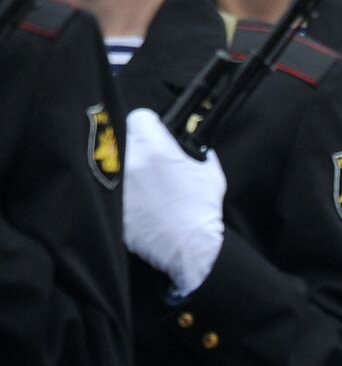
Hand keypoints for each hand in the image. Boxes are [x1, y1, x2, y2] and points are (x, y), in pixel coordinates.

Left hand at [123, 108, 224, 296]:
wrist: (188, 248)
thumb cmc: (201, 211)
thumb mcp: (208, 171)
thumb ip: (192, 150)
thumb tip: (183, 144)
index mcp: (155, 149)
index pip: (140, 117)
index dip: (151, 124)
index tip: (155, 132)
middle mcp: (129, 163)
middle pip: (123, 138)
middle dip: (137, 146)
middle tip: (151, 159)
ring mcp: (115, 185)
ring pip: (112, 163)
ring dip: (125, 168)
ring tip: (145, 184)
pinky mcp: (109, 206)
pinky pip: (110, 190)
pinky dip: (121, 193)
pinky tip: (140, 203)